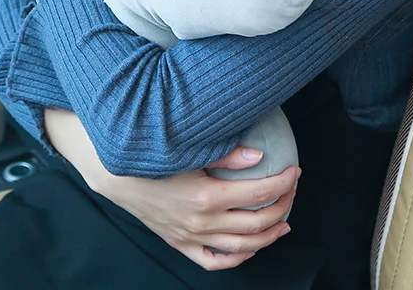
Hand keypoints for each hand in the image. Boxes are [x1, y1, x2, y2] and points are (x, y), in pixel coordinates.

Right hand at [93, 149, 298, 270]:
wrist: (117, 176)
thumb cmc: (153, 158)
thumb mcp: (189, 151)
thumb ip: (226, 153)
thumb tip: (259, 156)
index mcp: (207, 197)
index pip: (258, 194)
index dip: (282, 183)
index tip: (295, 171)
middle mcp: (203, 223)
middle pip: (256, 222)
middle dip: (282, 206)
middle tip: (291, 191)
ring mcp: (193, 237)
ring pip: (242, 246)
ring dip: (269, 235)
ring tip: (283, 222)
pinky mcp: (182, 244)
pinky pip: (215, 261)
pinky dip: (237, 258)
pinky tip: (249, 247)